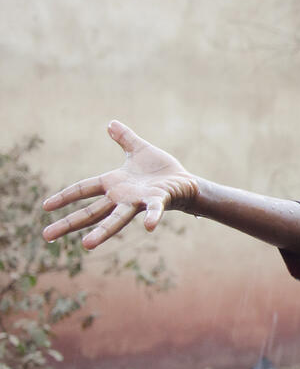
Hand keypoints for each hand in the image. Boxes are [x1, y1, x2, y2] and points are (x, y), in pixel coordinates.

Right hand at [42, 121, 198, 248]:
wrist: (185, 181)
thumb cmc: (161, 169)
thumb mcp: (139, 150)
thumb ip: (125, 139)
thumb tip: (110, 123)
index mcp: (114, 184)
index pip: (83, 189)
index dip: (65, 196)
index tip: (45, 207)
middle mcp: (122, 197)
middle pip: (92, 212)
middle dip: (69, 223)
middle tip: (46, 236)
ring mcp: (139, 201)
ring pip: (117, 218)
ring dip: (103, 232)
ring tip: (87, 245)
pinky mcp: (158, 201)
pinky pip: (154, 210)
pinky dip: (152, 217)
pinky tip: (149, 227)